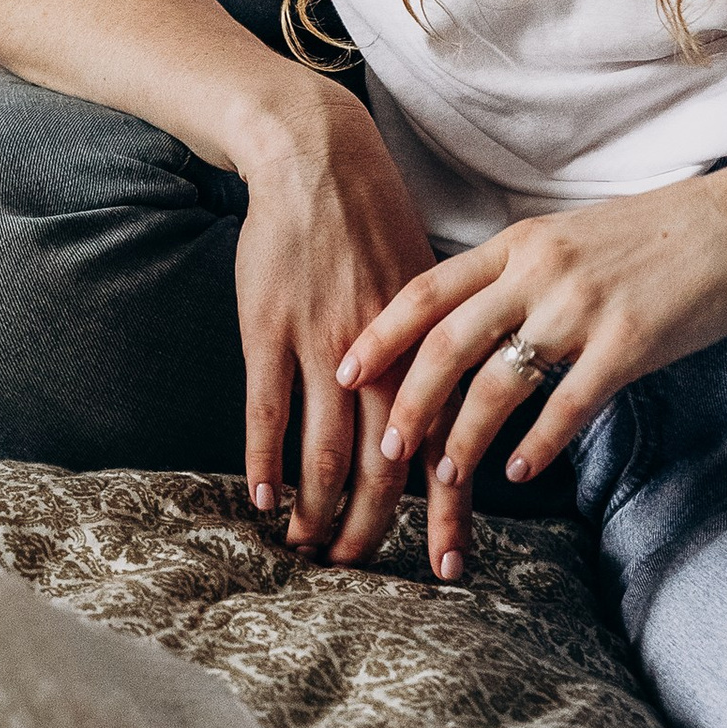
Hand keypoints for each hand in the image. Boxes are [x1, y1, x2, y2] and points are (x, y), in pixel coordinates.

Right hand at [231, 90, 442, 569]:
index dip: (446, 508)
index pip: (445, 445)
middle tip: (362, 569)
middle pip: (387, 463)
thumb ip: (441, 349)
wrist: (317, 158)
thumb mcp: (429, 283)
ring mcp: (323, 344)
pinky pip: (269, 410)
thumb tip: (463, 406)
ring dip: (317, 507)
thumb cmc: (375, 220)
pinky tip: (263, 499)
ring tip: (308, 547)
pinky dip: (266, 462)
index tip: (449, 560)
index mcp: (431, 347)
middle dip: (376, 525)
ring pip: (326, 448)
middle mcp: (385, 355)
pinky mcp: (271, 329)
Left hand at [337, 167, 726, 567]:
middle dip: (408, 398)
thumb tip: (471, 319)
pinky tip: (519, 472)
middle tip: (383, 444)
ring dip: (464, 434)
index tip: (345, 368)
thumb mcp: (569, 237)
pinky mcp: (629, 343)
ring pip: (499, 380)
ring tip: (444, 474)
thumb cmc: (657, 234)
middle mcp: (540, 271)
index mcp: (520, 243)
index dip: (381, 333)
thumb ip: (519, 273)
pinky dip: (537, 443)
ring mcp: (583, 307)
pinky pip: (568, 403)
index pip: (429, 288)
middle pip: (449, 341)